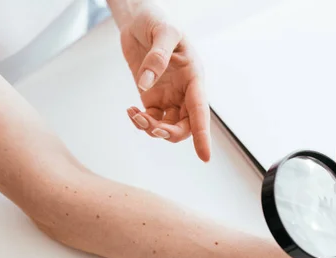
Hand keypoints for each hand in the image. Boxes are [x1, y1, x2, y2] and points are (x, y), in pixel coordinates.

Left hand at [119, 3, 210, 160]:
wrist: (140, 21)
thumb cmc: (157, 22)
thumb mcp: (162, 31)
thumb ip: (157, 56)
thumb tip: (145, 85)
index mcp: (194, 77)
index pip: (201, 111)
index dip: (203, 135)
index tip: (205, 158)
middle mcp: (185, 91)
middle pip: (185, 126)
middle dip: (169, 133)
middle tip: (152, 126)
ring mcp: (170, 96)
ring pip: (168, 127)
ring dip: (151, 129)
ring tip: (135, 115)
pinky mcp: (153, 98)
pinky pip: (150, 119)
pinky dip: (140, 121)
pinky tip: (130, 111)